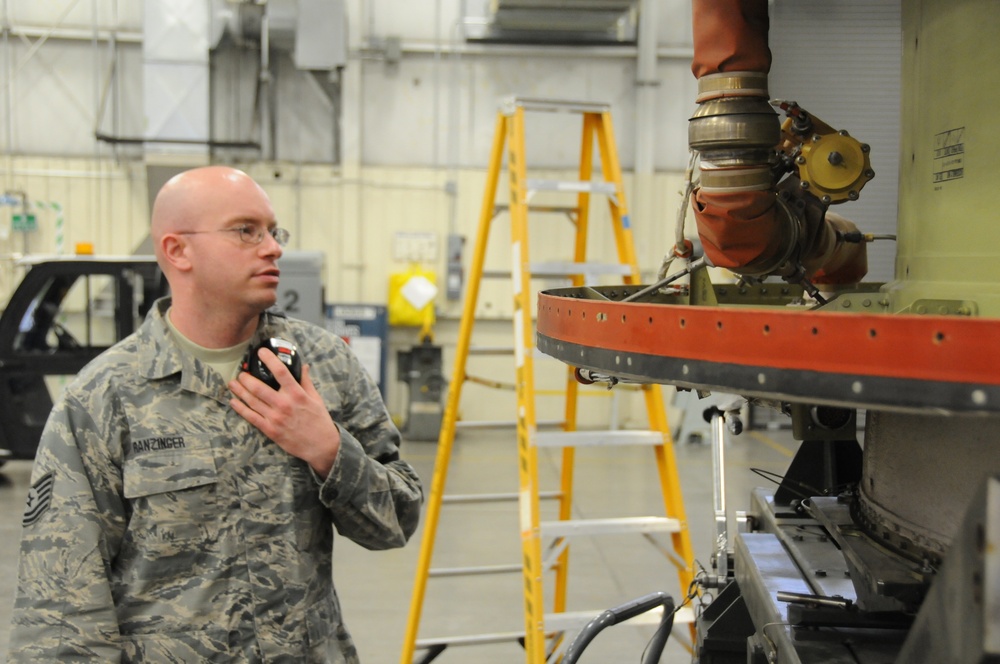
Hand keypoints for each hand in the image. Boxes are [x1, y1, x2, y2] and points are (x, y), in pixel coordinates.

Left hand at [229, 347, 340, 477]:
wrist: (321, 446)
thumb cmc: (319, 421)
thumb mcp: (315, 398)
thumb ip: (306, 381)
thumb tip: (303, 366)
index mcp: (297, 394)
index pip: (281, 372)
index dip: (269, 360)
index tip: (261, 352)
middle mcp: (284, 405)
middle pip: (259, 387)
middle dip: (246, 378)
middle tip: (241, 372)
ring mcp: (276, 418)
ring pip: (252, 401)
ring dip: (240, 391)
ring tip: (233, 383)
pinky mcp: (270, 430)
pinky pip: (251, 417)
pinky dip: (241, 408)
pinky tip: (234, 401)